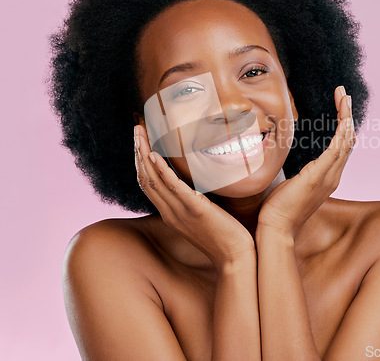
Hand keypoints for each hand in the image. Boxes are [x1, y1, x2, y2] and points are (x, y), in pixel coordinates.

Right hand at [134, 125, 255, 270]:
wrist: (235, 258)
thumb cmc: (222, 237)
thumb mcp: (201, 216)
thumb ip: (192, 200)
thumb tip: (194, 183)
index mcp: (170, 213)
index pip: (148, 184)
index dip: (140, 162)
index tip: (139, 141)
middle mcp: (170, 212)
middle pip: (146, 179)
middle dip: (137, 152)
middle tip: (136, 129)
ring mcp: (180, 212)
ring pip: (154, 180)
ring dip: (144, 155)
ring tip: (140, 134)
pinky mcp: (195, 210)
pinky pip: (174, 189)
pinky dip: (162, 171)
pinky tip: (154, 156)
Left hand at [257, 86, 355, 238]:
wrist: (275, 228)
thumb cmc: (280, 208)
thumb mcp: (293, 184)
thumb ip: (299, 172)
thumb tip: (291, 159)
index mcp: (328, 177)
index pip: (342, 146)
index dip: (344, 125)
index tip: (340, 106)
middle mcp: (333, 176)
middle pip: (348, 140)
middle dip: (347, 115)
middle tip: (344, 94)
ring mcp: (328, 177)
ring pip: (345, 142)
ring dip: (346, 117)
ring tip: (344, 97)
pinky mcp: (318, 177)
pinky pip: (336, 151)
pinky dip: (342, 133)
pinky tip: (344, 118)